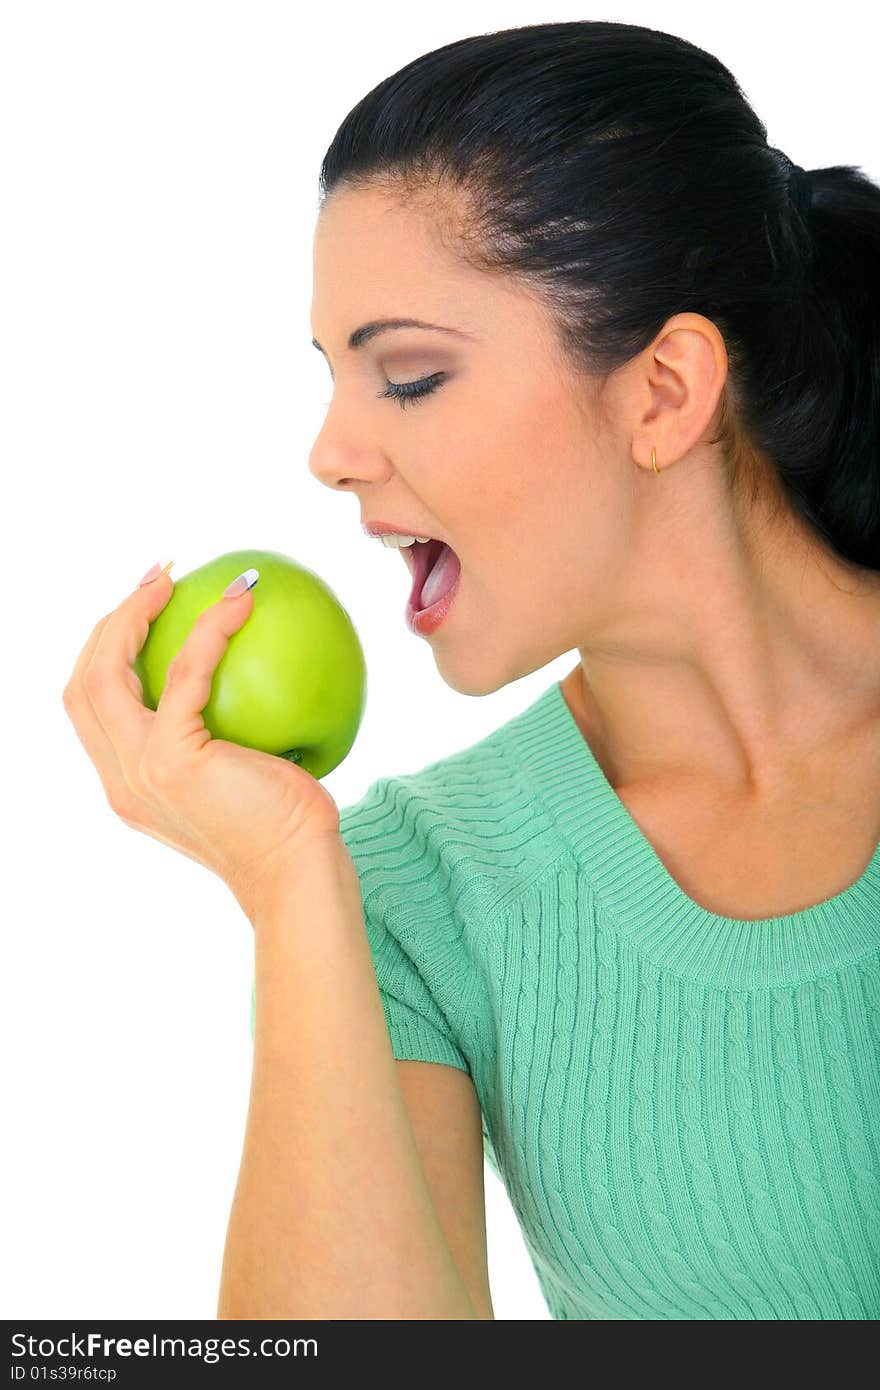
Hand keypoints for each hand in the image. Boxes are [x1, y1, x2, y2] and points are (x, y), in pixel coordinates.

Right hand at [62, 565, 342, 920]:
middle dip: (109, 622)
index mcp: (127, 785)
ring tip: (173, 579)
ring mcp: (138, 772)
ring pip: (104, 674)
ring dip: (135, 615)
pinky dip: (208, 631)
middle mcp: (120, 781)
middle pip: (81, 684)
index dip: (106, 651)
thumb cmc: (289, 829)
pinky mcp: (172, 760)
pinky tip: (240, 601)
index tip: (145, 608)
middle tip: (156, 579)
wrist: (298, 876)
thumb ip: (224, 739)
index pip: (91, 708)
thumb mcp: (244, 780)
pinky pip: (185, 676)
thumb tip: (253, 678)